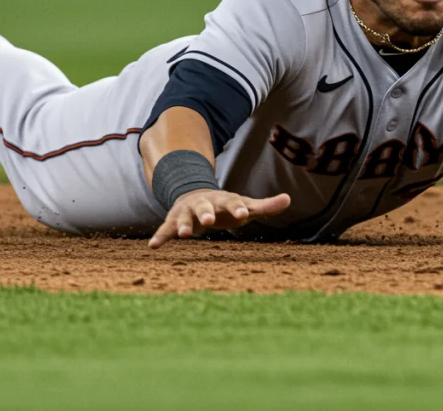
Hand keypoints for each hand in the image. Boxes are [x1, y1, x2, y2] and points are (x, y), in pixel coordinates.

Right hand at [149, 189, 290, 248]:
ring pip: (185, 218)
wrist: (195, 195)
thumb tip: (289, 199)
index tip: (244, 214)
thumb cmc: (226, 206)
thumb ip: (265, 206)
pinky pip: (166, 229)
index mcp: (224, 200)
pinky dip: (160, 237)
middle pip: (205, 206)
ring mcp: (188, 212)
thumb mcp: (245, 206)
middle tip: (210, 221)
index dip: (238, 207)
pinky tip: (153, 246)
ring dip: (184, 225)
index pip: (232, 202)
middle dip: (207, 213)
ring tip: (184, 234)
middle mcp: (204, 204)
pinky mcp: (174, 221)